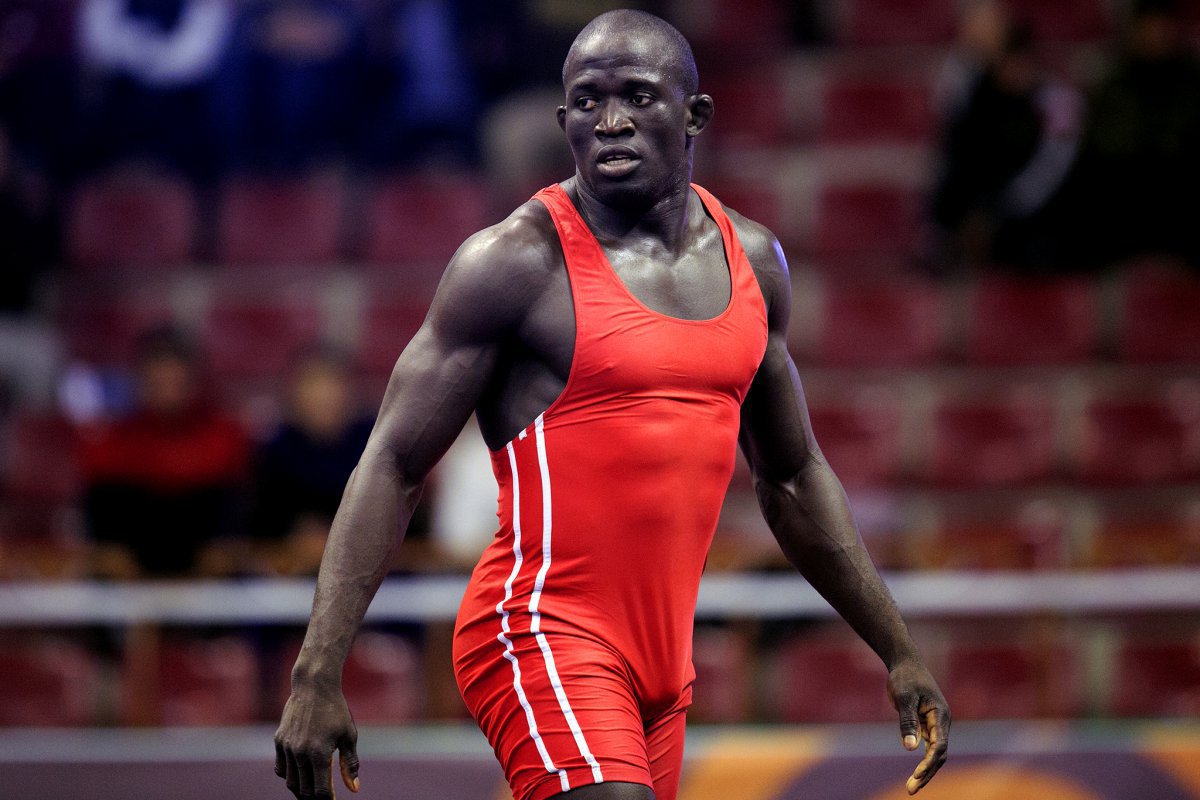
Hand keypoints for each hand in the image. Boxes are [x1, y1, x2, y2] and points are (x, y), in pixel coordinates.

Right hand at [274, 684, 360, 798]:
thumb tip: (354, 789)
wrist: (314, 686)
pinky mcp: (279, 741)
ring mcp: (287, 748)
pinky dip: (289, 776)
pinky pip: (281, 768)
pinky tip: (299, 775)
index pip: (320, 791)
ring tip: (311, 790)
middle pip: (304, 790)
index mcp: (320, 754)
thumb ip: (350, 764)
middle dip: (313, 798)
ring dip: (300, 789)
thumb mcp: (349, 736)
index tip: (332, 799)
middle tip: (323, 796)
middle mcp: (301, 754)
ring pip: (290, 781)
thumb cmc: (336, 710)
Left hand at [887, 659, 949, 794]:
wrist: (905, 663)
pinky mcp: (927, 725)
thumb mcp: (903, 698)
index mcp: (940, 715)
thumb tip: (910, 749)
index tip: (916, 776)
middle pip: (939, 755)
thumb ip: (907, 722)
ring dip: (926, 771)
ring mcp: (936, 725)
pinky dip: (923, 761)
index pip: (939, 746)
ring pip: (935, 753)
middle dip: (927, 773)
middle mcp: (942, 722)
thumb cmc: (905, 678)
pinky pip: (929, 747)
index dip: (928, 763)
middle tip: (911, 790)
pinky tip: (915, 774)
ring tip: (911, 788)